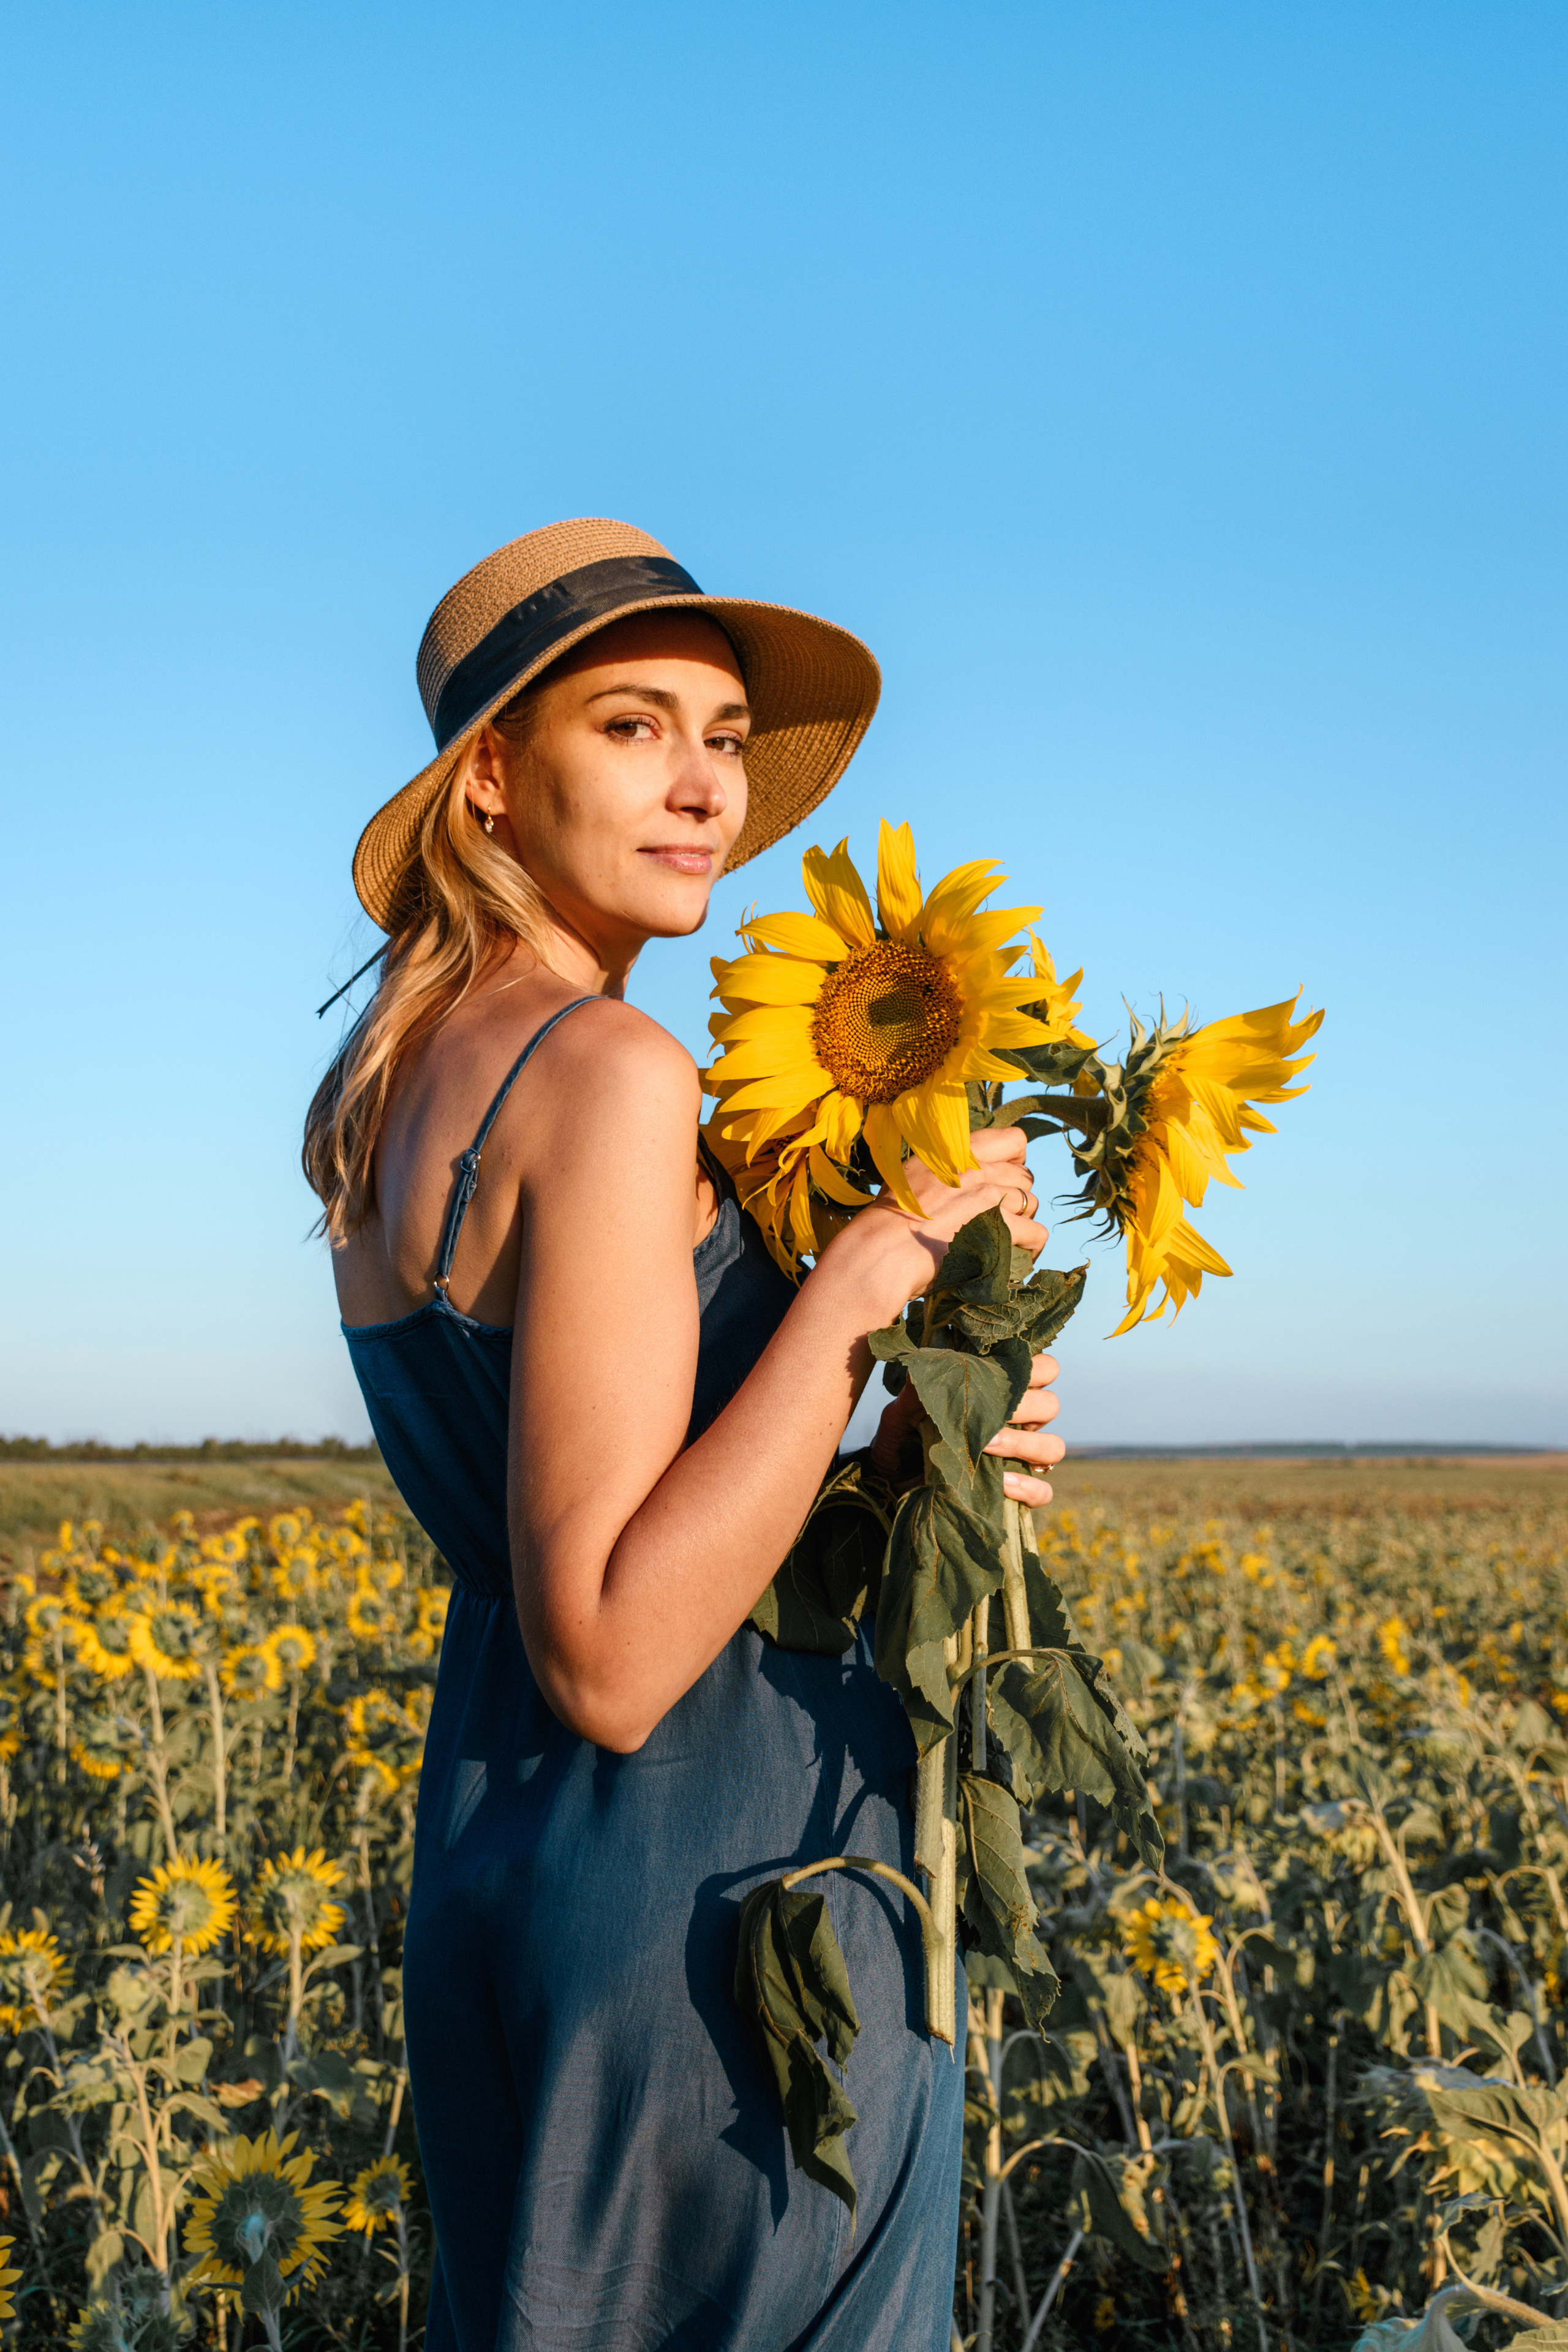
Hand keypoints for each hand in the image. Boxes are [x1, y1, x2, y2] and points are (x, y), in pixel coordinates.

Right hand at [823, 1126, 1048, 1326]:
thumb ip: (942, 1171)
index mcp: (956, 1151)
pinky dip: (1031, 1246)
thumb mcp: (911, 1176)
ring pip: (1031, 1203)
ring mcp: (990, 1197)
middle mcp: (978, 1168)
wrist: (880, 1251)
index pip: (1014, 1140)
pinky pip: (1036, 1233)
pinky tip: (1019, 1256)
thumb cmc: (886, 1220)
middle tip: (998, 1218)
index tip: (1002, 1180)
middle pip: (1024, 1177)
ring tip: (1006, 1240)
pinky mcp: (998, 1228)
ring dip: (1022, 1222)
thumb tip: (956, 1182)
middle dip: (1016, 1197)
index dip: (1014, 1162)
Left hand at [870, 1348, 1062, 1506]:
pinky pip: (1043, 1491)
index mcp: (999, 1393)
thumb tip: (922, 1374)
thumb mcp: (899, 1416)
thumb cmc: (900, 1440)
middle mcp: (1017, 1422)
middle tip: (986, 1417)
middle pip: (1051, 1404)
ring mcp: (1020, 1458)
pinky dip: (1027, 1487)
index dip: (1034, 1369)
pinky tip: (1000, 1483)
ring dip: (1024, 1444)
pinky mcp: (1017, 1492)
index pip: (1043, 1368)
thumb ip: (913, 1395)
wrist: (892, 1485)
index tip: (1000, 1375)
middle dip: (1024, 1407)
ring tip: (985, 1446)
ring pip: (1053, 1446)